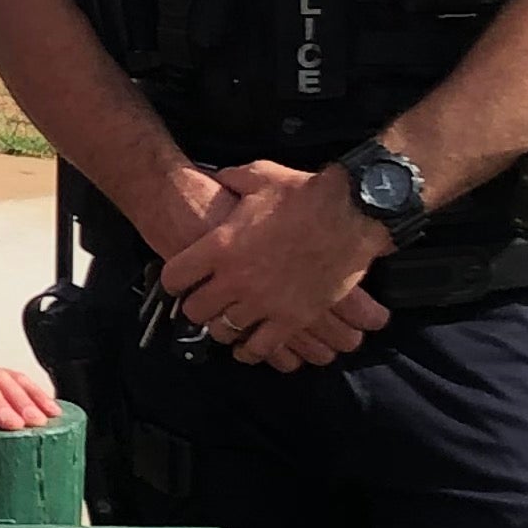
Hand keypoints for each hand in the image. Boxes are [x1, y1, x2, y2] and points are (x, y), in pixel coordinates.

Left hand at [158, 163, 395, 370]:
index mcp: (220, 246)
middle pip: (195, 310)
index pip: (175, 276)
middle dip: (194, 307)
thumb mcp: (259, 176)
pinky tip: (247, 348)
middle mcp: (235, 279)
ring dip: (221, 327)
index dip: (173, 280)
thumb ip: (231, 180)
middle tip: (201, 303)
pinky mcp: (293, 319)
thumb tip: (218, 177)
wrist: (354, 213)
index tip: (178, 282)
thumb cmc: (306, 193)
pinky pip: (261, 348)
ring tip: (224, 322)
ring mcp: (264, 303)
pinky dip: (251, 351)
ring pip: (224, 331)